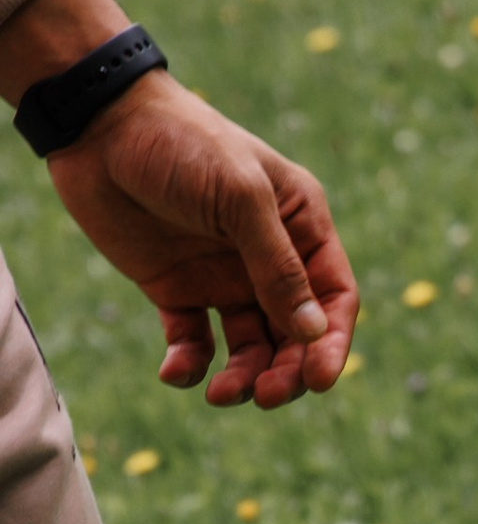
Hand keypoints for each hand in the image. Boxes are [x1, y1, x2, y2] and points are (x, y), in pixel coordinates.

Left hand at [49, 74, 359, 407]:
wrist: (98, 127)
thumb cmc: (183, 145)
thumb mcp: (241, 199)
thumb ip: (278, 267)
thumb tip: (314, 333)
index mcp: (300, 225)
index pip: (334, 297)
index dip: (332, 342)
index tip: (319, 381)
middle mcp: (268, 256)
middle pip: (295, 332)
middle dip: (286, 370)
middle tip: (263, 396)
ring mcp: (221, 275)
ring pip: (249, 345)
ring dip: (243, 375)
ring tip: (220, 394)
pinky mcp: (174, 289)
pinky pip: (194, 341)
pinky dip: (190, 365)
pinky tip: (176, 372)